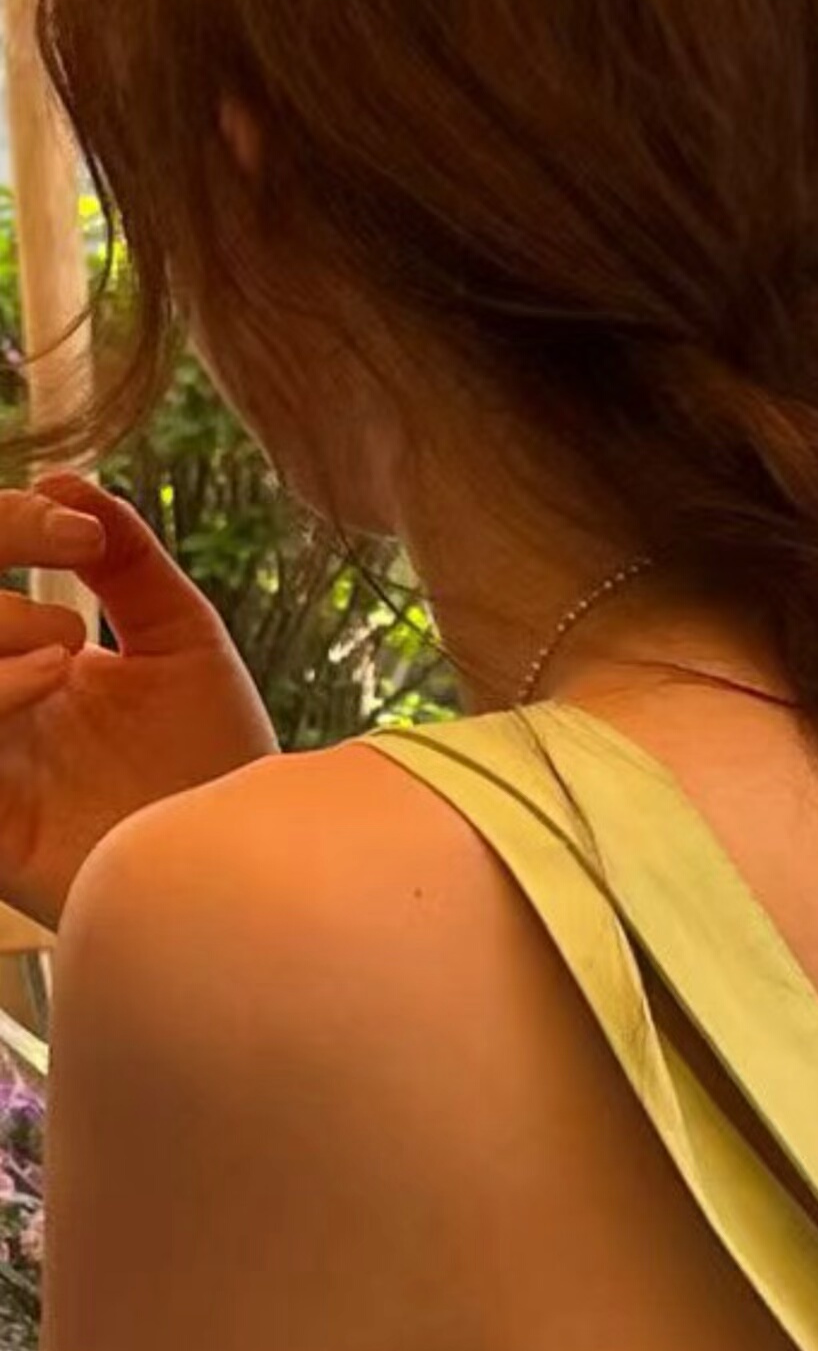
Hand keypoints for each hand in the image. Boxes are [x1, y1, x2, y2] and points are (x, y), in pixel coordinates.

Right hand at [0, 477, 282, 925]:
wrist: (259, 875)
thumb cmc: (222, 769)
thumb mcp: (183, 647)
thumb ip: (129, 565)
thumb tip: (67, 475)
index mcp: (16, 655)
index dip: (6, 524)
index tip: (78, 528)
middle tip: (65, 557)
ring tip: (69, 647)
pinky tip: (52, 681)